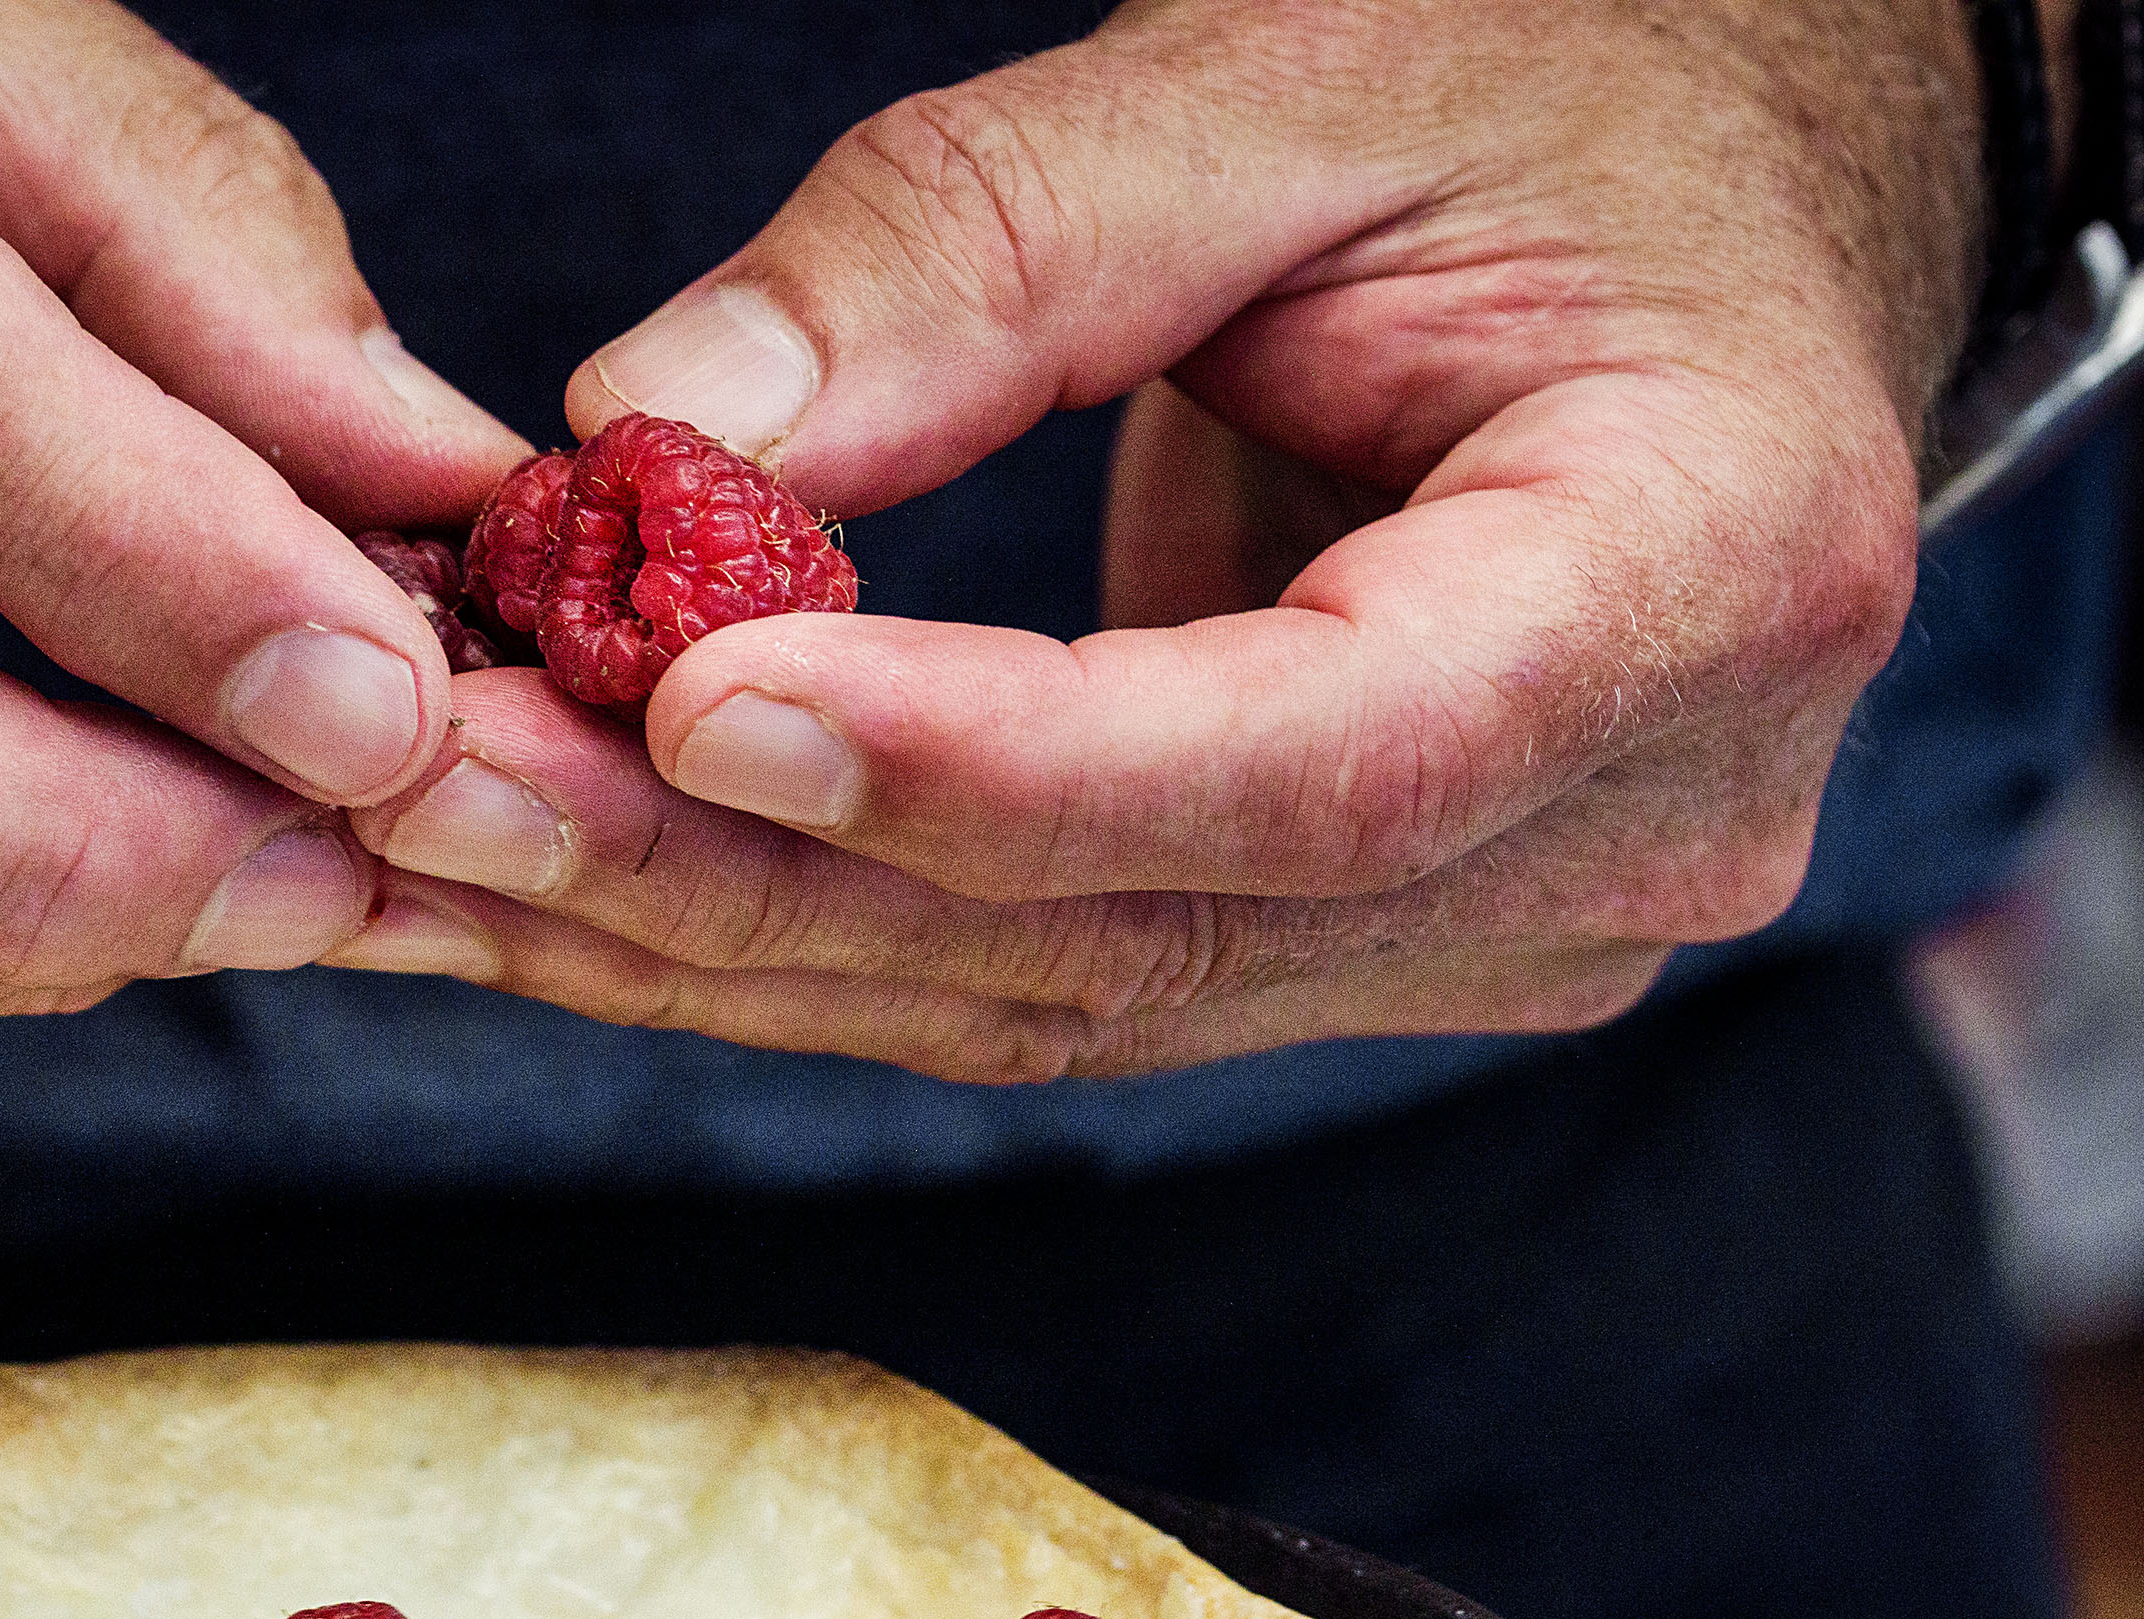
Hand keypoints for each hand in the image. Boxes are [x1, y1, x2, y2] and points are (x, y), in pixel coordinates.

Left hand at [338, 0, 1979, 1082]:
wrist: (1707, 232)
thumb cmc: (1559, 93)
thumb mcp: (1294, 77)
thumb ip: (982, 241)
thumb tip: (650, 434)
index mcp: (1707, 576)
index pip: (1320, 762)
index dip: (987, 766)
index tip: (694, 705)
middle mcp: (1624, 828)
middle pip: (1125, 929)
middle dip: (747, 874)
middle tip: (441, 785)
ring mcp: (1490, 935)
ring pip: (1041, 1001)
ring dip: (714, 936)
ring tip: (435, 842)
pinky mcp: (1352, 960)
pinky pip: (1034, 984)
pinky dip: (789, 933)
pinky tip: (572, 883)